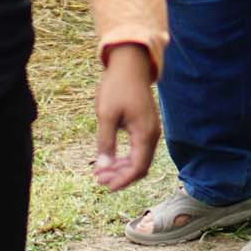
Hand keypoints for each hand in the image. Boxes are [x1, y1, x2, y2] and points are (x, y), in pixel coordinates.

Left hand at [93, 44, 159, 191]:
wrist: (130, 64)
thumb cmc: (117, 87)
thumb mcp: (106, 115)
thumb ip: (106, 142)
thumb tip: (104, 168)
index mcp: (145, 133)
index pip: (138, 167)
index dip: (123, 180)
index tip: (106, 186)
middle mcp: (152, 134)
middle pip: (140, 166)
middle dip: (120, 176)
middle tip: (98, 179)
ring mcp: (150, 130)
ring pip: (139, 159)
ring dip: (121, 168)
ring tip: (101, 173)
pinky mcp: (146, 126)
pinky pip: (138, 149)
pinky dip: (125, 158)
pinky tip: (110, 160)